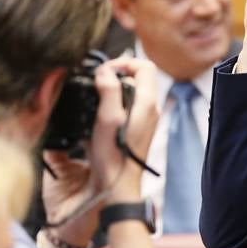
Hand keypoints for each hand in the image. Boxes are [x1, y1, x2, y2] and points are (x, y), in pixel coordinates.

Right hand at [88, 56, 159, 201]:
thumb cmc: (112, 155)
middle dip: (118, 72)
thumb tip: (105, 70)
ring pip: (133, 90)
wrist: (118, 185)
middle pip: (139, 76)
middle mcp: (151, 109)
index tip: (104, 70)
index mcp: (147, 103)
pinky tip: (99, 111)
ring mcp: (146, 119)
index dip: (124, 62)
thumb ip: (109, 90)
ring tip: (95, 94)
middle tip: (97, 80)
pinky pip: (129, 104)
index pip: (145, 66)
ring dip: (115, 87)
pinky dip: (115, 100)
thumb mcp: (107, 118)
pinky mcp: (138, 128)